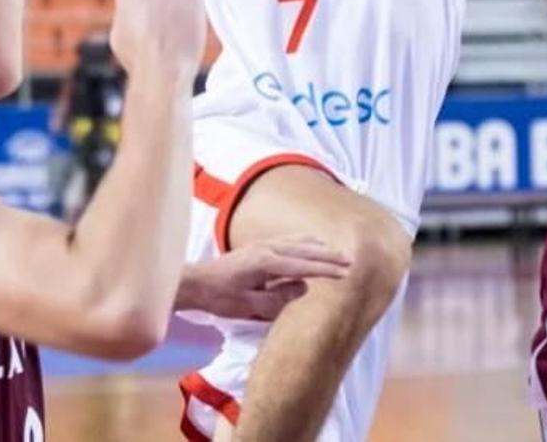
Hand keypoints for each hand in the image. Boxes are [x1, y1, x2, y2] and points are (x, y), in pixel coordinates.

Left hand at [182, 236, 351, 320]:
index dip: (326, 269)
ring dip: (319, 246)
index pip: (303, 265)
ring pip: (298, 241)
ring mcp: (262, 244)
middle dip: (329, 255)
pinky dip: (306, 242)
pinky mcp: (258, 247)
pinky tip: (311, 245)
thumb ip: (278, 298)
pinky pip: (289, 241)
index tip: (346, 274)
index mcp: (265, 263)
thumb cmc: (220, 298)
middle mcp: (266, 248)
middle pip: (305, 249)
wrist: (196, 283)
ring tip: (337, 252)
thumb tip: (303, 286)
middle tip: (351, 260)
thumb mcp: (249, 305)